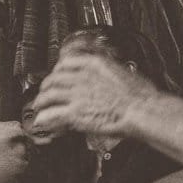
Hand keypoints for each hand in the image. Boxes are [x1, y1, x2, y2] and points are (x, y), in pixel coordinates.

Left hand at [33, 54, 161, 137]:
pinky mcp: (75, 112)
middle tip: (44, 93)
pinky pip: (52, 114)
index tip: (56, 75)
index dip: (57, 70)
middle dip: (46, 86)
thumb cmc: (140, 95)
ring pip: (49, 95)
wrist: (143, 110)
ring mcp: (77, 94)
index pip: (66, 62)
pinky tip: (41, 121)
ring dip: (41, 102)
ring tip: (39, 107)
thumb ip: (106, 72)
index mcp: (94, 64)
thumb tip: (100, 78)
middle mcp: (82, 76)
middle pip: (54, 78)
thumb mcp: (122, 72)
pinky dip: (44, 118)